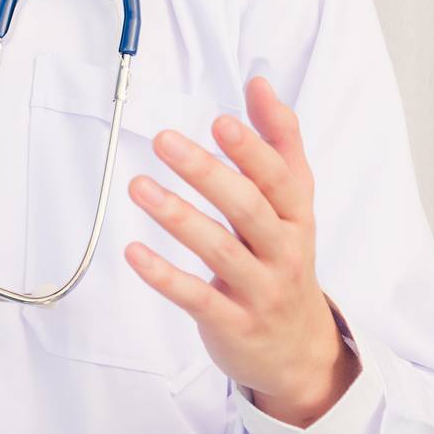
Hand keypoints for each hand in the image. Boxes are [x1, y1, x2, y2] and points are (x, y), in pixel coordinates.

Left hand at [123, 75, 357, 426]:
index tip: (220, 120)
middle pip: (248, 209)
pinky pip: (197, 298)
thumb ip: (279, 141)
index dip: (251, 150)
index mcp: (297, 217)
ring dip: (177, 216)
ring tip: (139, 186)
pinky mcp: (232, 324)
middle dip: (206, 172)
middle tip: (164, 140)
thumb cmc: (286, 258)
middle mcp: (283, 252)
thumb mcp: (294, 202)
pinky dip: (165, 276)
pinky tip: (134, 251)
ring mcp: (259, 291)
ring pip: (220, 251)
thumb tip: (260, 83)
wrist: (300, 350)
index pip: (278, 179)